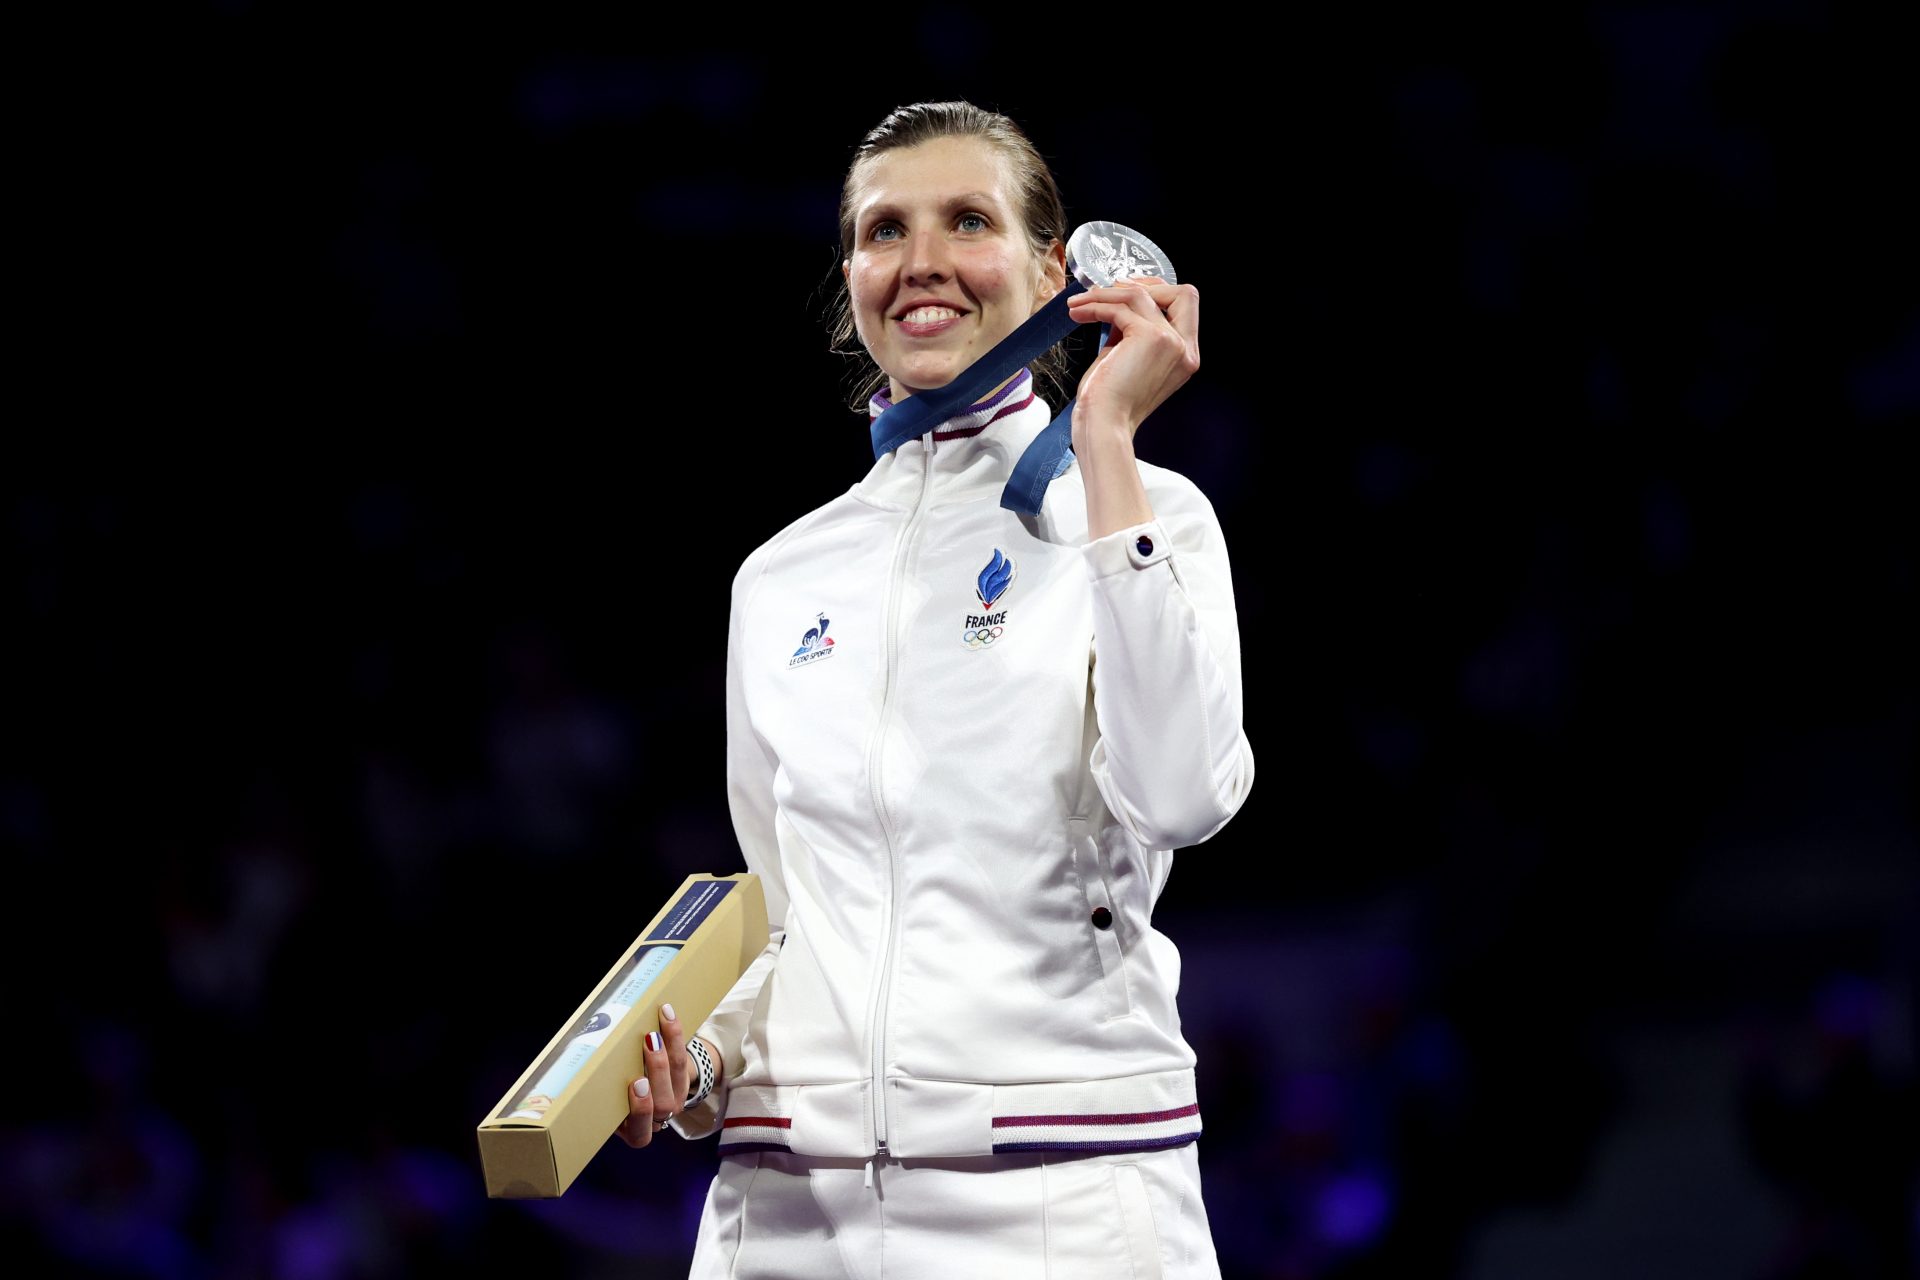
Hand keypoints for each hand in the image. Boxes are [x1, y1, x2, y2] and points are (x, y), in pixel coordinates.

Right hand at [617, 1004, 697, 1148]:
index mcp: (634, 1132)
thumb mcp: (607, 1104)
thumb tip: (582, 1069)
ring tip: (655, 1030)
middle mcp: (658, 1120)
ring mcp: (674, 1101)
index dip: (641, 1111)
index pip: (641, 1134)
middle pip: (664, 1103)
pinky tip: (667, 1017)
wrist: (643, 1088)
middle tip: (649, 1045)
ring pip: (677, 1078)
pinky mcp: (684, 1081)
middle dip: (658, 1072)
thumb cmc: (614, 1097)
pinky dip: (675, 1036)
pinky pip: (683, 1059)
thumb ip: (603, 1095)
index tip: (637, 1083)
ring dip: (667, 1049)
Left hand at [1065, 278, 1200, 444]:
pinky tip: (1077, 312)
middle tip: (1106, 291)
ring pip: (1140, 294)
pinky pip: (1119, 307)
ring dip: (1104, 294)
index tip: (1126, 292)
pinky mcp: (1150, 337)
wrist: (1104, 425)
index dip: (1157, 292)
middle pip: (1180, 292)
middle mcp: (1185, 348)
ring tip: (1078, 303)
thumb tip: (1116, 305)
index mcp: (1184, 356)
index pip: (1185, 306)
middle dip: (1142, 284)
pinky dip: (1095, 306)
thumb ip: (1131, 332)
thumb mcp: (1126, 359)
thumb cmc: (1110, 403)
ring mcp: (1171, 341)